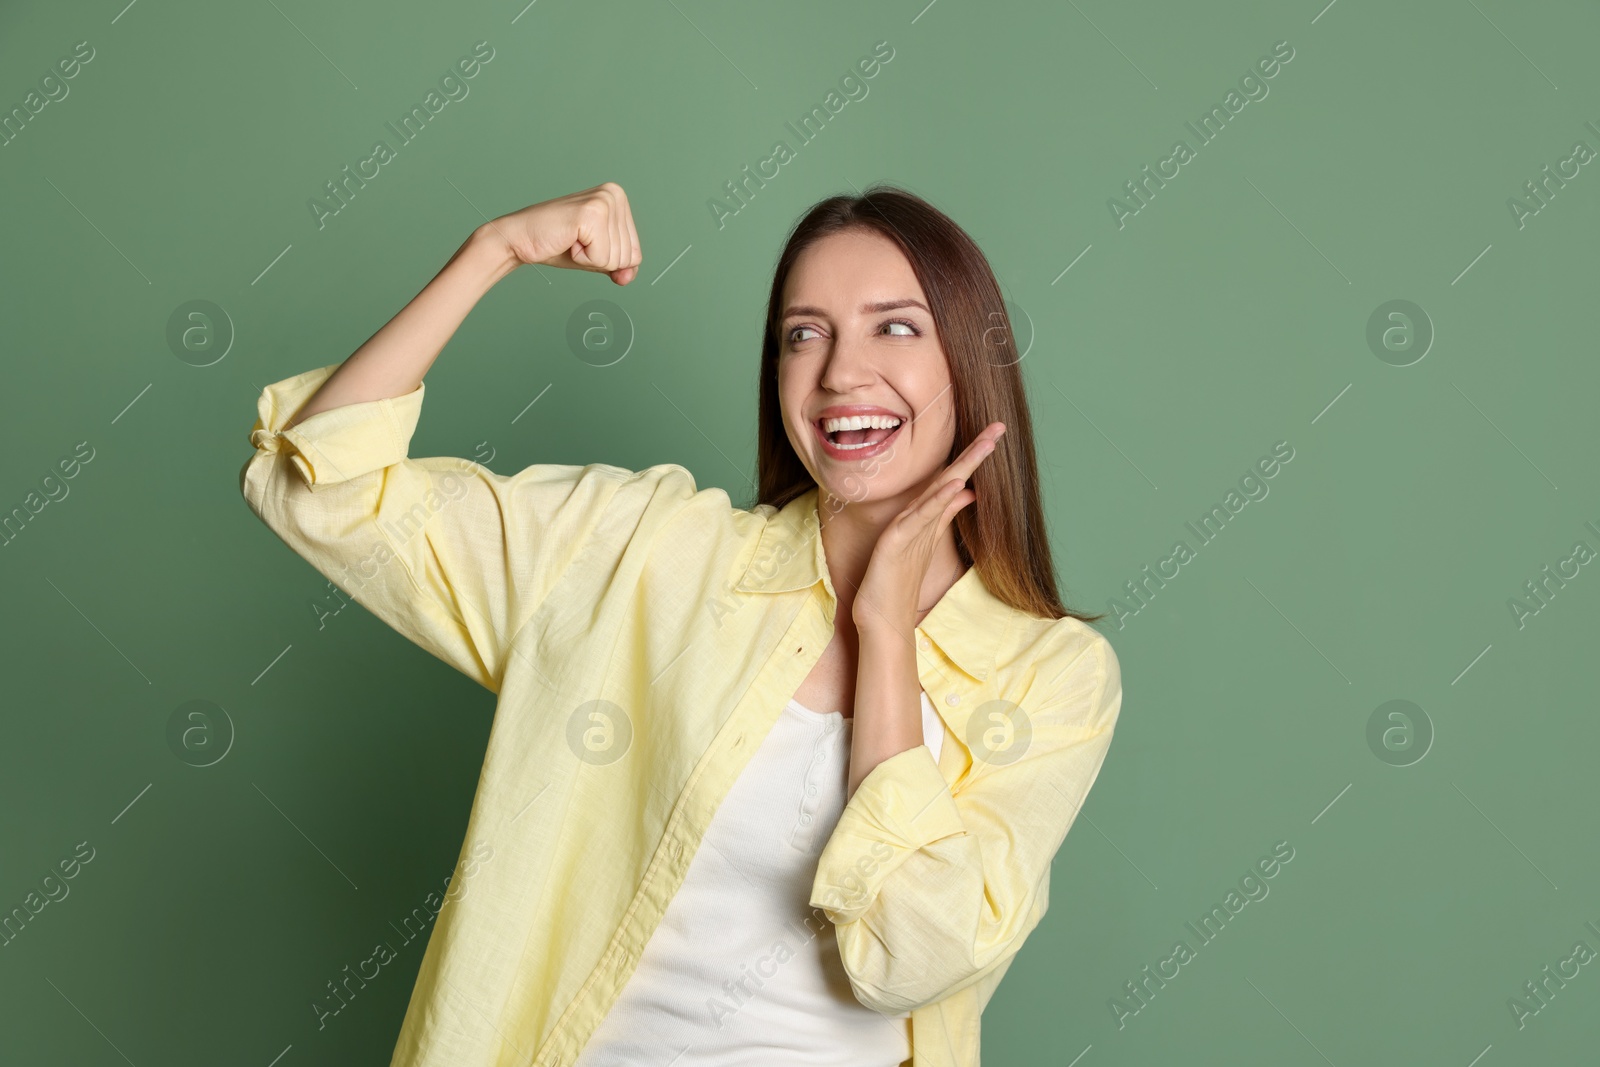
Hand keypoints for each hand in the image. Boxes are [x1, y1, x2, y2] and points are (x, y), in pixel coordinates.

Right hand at [484, 182, 641, 284]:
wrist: (520, 239)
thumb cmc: (557, 245)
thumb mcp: (597, 257)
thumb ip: (620, 267)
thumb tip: (627, 277)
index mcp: (619, 198)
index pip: (635, 253)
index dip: (609, 259)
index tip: (585, 242)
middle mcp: (615, 194)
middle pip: (628, 256)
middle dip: (600, 259)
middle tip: (575, 241)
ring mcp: (604, 202)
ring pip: (617, 259)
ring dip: (590, 259)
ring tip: (571, 239)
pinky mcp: (592, 214)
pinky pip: (602, 259)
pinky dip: (583, 259)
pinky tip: (568, 240)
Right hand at [851, 422, 1006, 636]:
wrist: (879, 617)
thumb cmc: (898, 582)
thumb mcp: (926, 543)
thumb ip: (944, 515)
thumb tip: (968, 492)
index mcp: (926, 517)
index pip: (955, 480)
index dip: (975, 458)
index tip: (996, 436)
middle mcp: (916, 517)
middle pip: (950, 477)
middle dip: (975, 452)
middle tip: (998, 427)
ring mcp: (905, 528)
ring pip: (937, 491)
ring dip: (961, 467)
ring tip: (984, 445)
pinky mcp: (895, 543)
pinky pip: (921, 519)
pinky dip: (938, 500)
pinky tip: (956, 484)